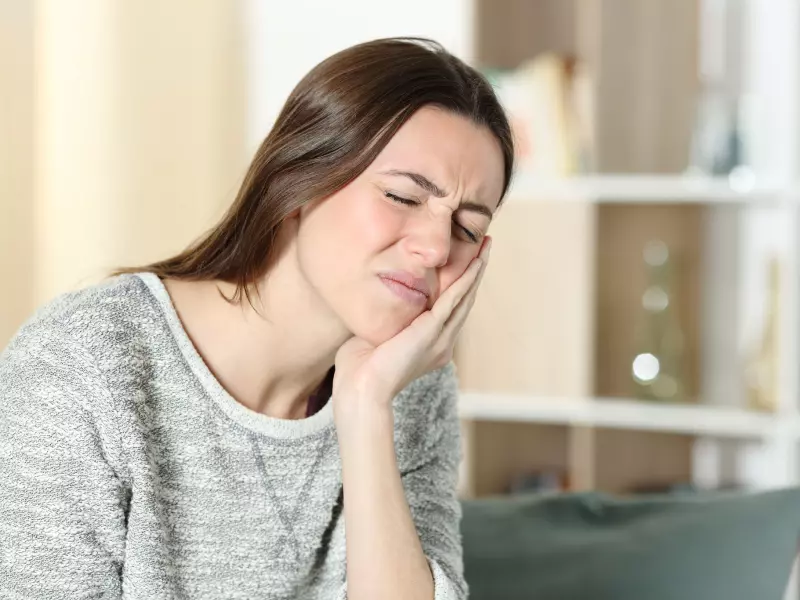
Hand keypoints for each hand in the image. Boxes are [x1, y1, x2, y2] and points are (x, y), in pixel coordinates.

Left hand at [332, 236, 491, 409]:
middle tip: (485, 245)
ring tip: (485, 246)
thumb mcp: (377, 335)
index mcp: (432, 346)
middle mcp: (442, 342)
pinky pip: (454, 299)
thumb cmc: (360, 369)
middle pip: (465, 299)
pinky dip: (466, 279)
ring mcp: (440, 338)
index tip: (467, 261)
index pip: (451, 309)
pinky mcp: (433, 331)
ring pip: (465, 296)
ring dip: (476, 270)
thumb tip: (377, 298)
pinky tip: (475, 262)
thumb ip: (386, 318)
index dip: (460, 284)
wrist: (361, 390)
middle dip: (475, 271)